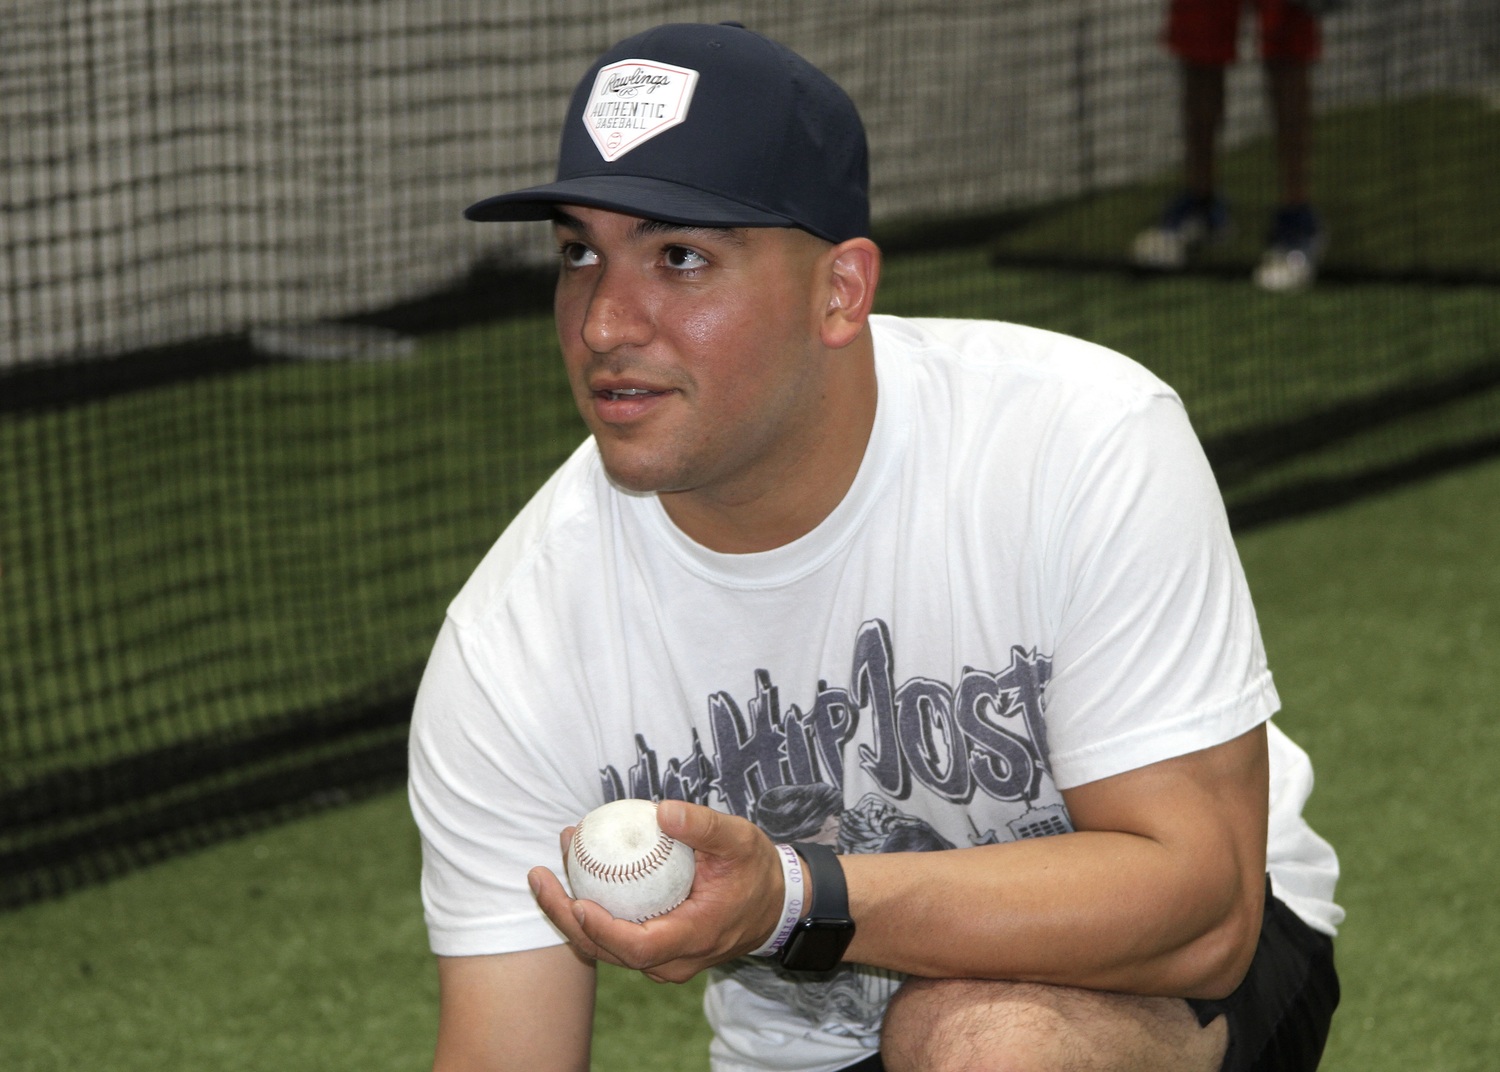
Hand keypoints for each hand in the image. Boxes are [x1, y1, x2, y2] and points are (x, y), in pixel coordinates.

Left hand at [529, 800, 785, 983]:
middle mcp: (675, 959)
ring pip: (607, 947)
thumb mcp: (739, 840)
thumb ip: (704, 826)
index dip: (601, 930)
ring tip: (549, 868)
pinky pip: (616, 938)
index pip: (638, 947)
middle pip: (609, 951)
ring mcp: (664, 960)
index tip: (575, 899)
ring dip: (572, 912)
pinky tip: (577, 875)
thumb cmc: (756, 871)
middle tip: (539, 877)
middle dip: (566, 918)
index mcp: (694, 937)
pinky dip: (591, 912)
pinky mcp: (657, 950)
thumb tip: (662, 811)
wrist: (775, 905)